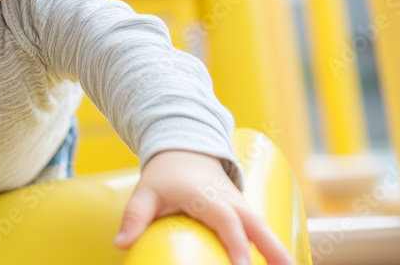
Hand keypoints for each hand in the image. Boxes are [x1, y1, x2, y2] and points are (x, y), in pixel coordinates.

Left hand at [113, 150, 293, 264]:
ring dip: (279, 251)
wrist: (185, 148)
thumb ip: (135, 216)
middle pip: (258, 226)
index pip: (227, 221)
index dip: (236, 242)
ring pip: (265, 228)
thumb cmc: (165, 174)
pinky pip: (263, 230)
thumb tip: (120, 243)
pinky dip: (273, 247)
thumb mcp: (145, 192)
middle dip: (273, 250)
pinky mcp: (245, 211)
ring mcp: (241, 205)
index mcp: (207, 196)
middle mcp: (230, 201)